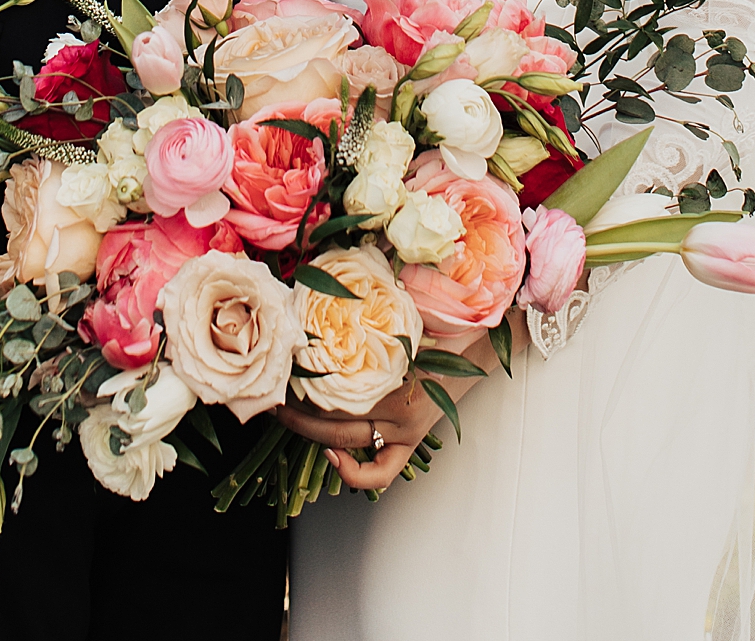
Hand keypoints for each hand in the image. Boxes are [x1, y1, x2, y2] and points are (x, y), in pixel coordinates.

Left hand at [276, 317, 525, 491]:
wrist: (484, 343)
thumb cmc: (448, 319)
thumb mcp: (411, 308)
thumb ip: (378, 307)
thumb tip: (333, 280)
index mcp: (395, 373)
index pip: (333, 386)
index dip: (299, 380)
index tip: (278, 366)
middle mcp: (397, 408)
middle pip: (331, 419)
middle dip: (294, 408)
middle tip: (270, 393)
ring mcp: (403, 429)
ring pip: (346, 443)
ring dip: (310, 433)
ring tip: (285, 415)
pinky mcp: (410, 441)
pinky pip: (381, 473)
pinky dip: (355, 473)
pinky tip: (335, 457)